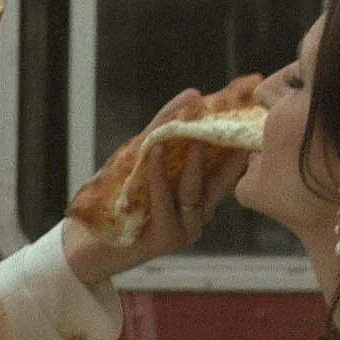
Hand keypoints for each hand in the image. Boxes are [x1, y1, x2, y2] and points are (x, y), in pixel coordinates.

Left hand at [61, 90, 249, 286]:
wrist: (91, 245)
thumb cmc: (119, 199)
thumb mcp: (142, 156)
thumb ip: (165, 126)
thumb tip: (193, 94)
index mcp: (201, 198)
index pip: (227, 169)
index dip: (237, 144)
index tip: (248, 118)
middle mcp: (199, 214)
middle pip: (221, 180)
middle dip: (231, 152)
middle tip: (237, 124)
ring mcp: (185, 228)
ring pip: (195, 190)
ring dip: (195, 162)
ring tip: (196, 135)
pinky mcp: (166, 237)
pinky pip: (165, 201)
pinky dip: (159, 174)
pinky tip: (157, 150)